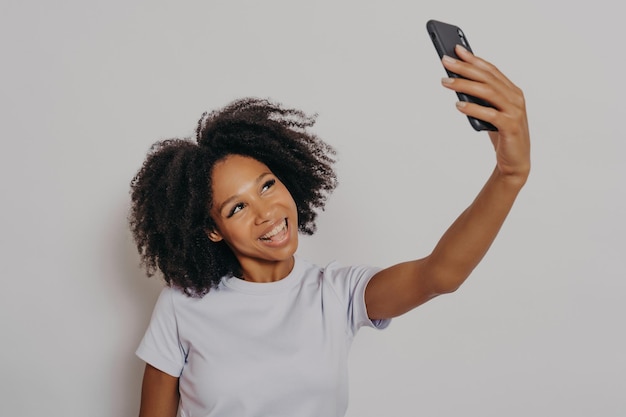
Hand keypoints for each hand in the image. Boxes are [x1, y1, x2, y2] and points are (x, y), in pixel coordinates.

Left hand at [441, 45, 529, 182]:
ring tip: (446, 82)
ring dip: (465, 85)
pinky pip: (490, 114)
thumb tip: (457, 83)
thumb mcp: (490, 113)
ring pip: (488, 92)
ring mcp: (515, 112)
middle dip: (465, 68)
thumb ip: (480, 99)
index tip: (456, 50)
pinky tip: (458, 105)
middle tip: (446, 62)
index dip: (474, 59)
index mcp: (512, 91)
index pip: (491, 70)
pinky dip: (473, 108)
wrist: (515, 161)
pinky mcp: (511, 126)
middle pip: (487, 78)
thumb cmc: (501, 134)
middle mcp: (515, 98)